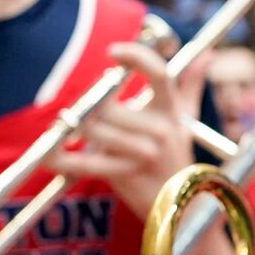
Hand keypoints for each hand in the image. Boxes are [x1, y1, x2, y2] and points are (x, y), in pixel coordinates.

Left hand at [46, 41, 199, 220]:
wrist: (183, 203)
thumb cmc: (178, 154)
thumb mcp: (187, 118)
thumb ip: (191, 84)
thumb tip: (206, 56)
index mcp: (172, 112)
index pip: (159, 74)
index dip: (137, 57)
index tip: (113, 51)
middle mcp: (160, 130)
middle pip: (110, 105)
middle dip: (88, 104)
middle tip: (77, 105)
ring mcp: (144, 153)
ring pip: (94, 129)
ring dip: (72, 127)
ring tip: (63, 126)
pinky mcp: (126, 174)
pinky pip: (86, 163)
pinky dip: (62, 159)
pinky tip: (48, 155)